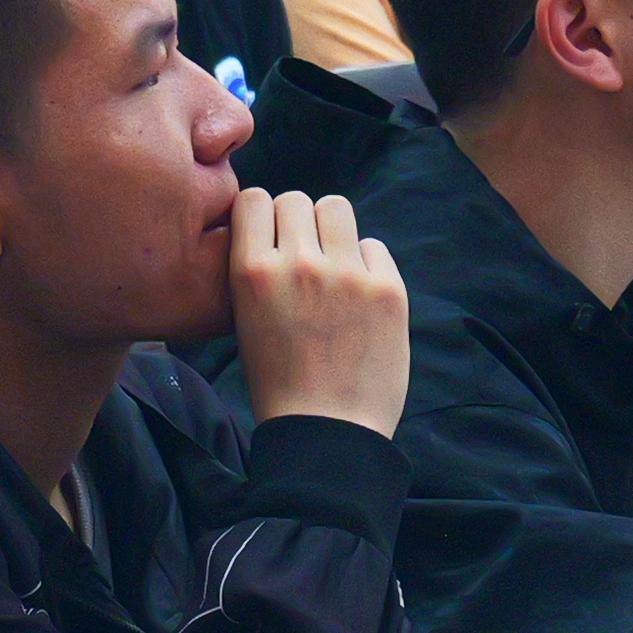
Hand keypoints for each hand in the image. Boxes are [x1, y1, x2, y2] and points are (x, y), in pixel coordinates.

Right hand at [219, 188, 408, 436]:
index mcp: (252, 272)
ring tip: (335, 268)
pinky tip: (360, 299)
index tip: (269, 238)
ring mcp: (347, 274)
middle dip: (298, 223)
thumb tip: (275, 233)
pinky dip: (367, 264)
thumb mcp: (244, 321)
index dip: (261, 216)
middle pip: (296, 199)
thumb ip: (258, 271)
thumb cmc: (279, 384)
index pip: (253, 199)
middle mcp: (299, 263)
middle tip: (304, 258)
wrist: (327, 433)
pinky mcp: (387, 289)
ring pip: (337, 208)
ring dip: (333, 231)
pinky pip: (374, 246)